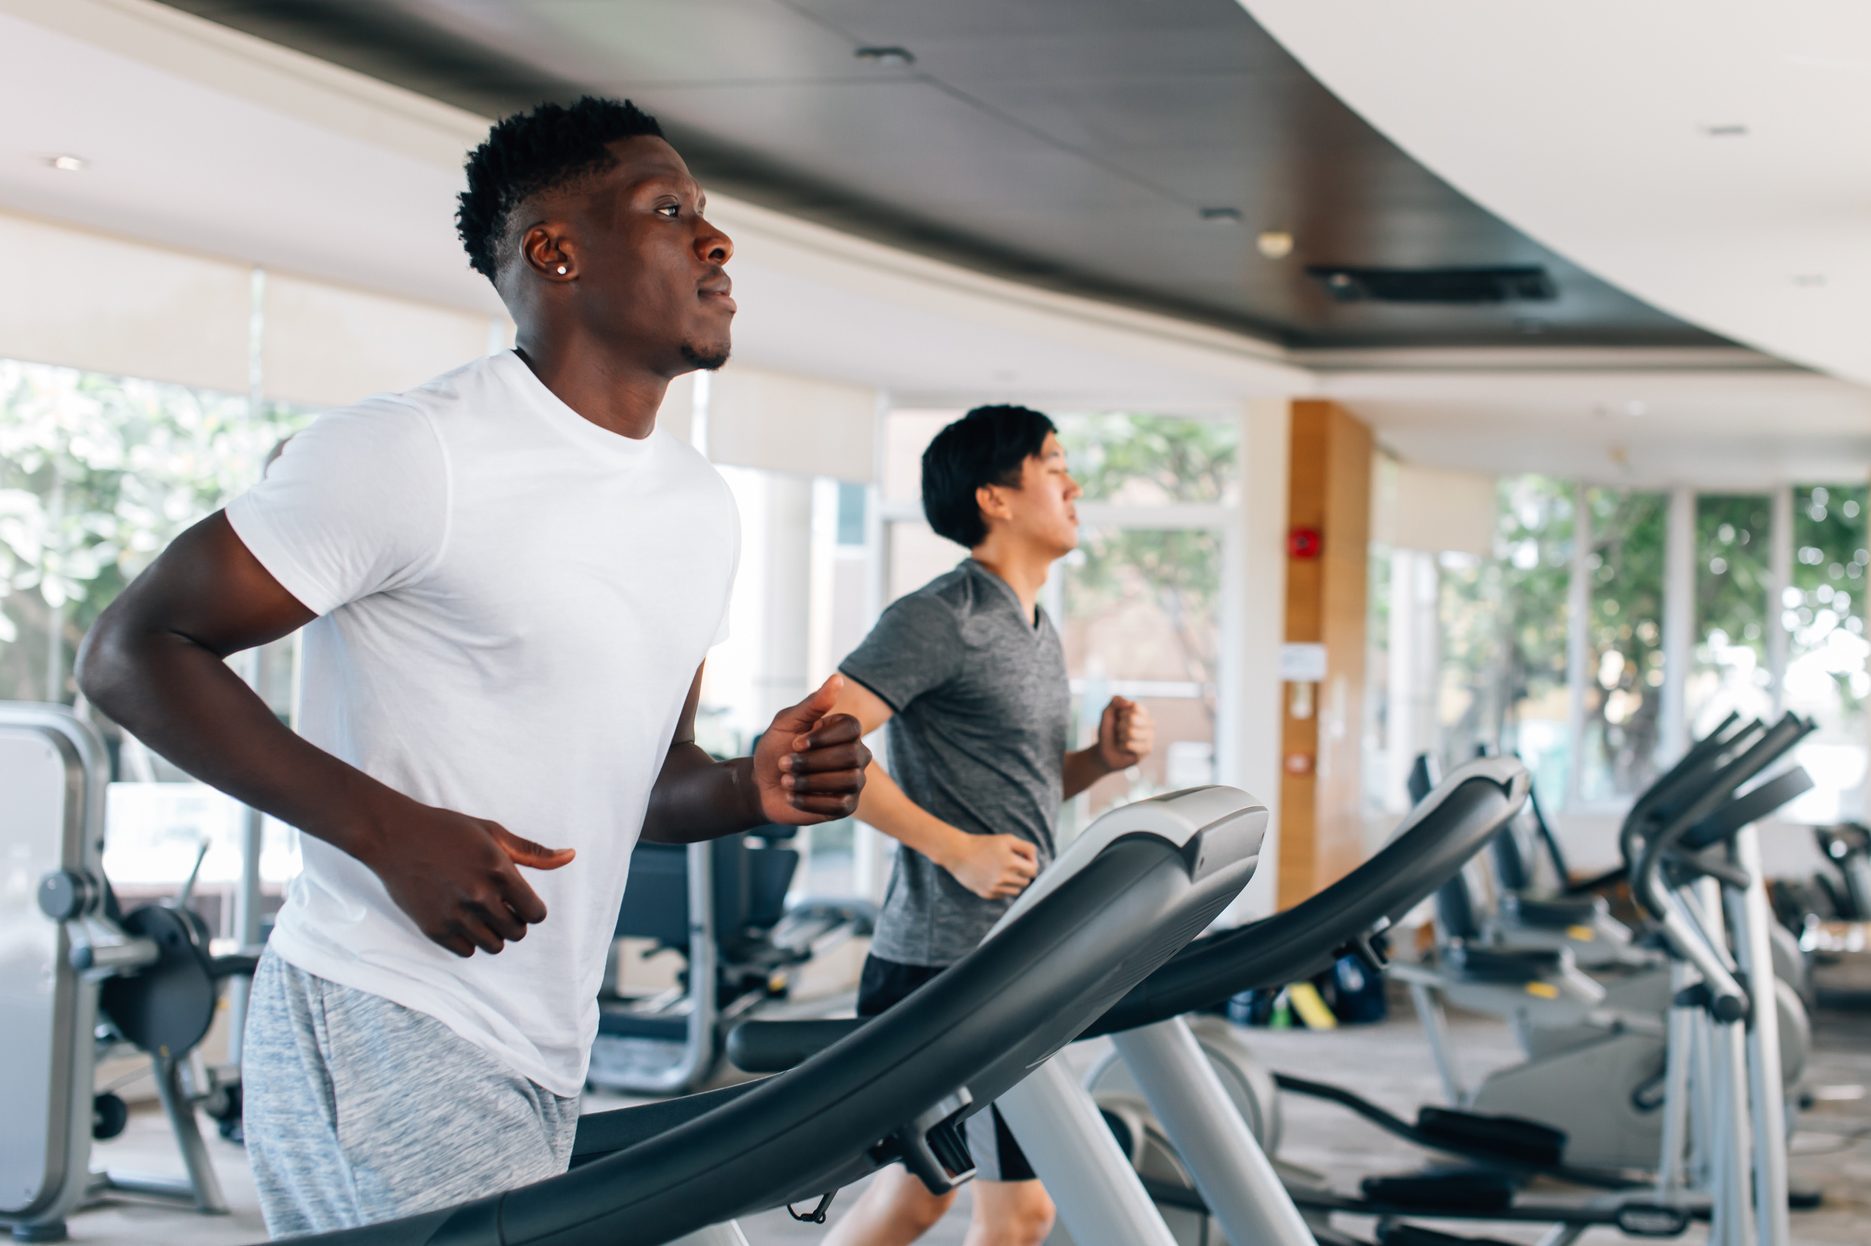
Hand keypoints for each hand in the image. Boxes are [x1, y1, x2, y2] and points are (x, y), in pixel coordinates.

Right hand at [355, 798, 573, 957]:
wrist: (394, 835)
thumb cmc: (447, 829)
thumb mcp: (492, 833)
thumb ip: (533, 852)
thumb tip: (571, 856)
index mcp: (498, 870)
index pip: (536, 914)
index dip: (532, 910)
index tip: (520, 902)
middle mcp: (479, 896)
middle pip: (517, 933)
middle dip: (514, 922)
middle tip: (500, 907)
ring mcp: (454, 914)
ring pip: (494, 945)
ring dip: (493, 933)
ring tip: (480, 913)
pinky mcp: (433, 928)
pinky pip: (467, 950)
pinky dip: (469, 940)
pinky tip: (461, 920)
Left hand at [758, 674, 870, 824]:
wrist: (761, 786)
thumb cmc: (775, 750)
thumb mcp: (786, 723)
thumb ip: (812, 704)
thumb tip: (838, 679)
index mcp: (844, 730)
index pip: (852, 728)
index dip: (823, 737)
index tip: (795, 743)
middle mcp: (856, 754)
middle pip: (851, 755)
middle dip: (812, 761)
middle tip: (784, 764)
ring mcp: (854, 781)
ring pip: (849, 780)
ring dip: (810, 782)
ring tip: (786, 782)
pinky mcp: (847, 805)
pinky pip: (839, 805)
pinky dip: (811, 801)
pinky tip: (792, 797)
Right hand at [942, 830, 1039, 899]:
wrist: (958, 853)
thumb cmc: (984, 844)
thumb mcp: (1007, 839)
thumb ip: (1027, 848)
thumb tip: (1035, 861)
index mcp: (1011, 862)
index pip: (1033, 870)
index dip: (1030, 863)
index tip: (1023, 859)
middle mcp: (1004, 877)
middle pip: (1026, 881)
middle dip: (1022, 872)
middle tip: (1011, 863)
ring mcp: (995, 888)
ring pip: (1016, 890)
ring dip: (1013, 882)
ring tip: (1002, 870)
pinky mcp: (987, 894)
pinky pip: (1004, 895)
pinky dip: (1002, 888)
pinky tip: (993, 877)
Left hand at [1097, 696, 1153, 771]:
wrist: (1105, 751)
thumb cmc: (1109, 731)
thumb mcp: (1107, 713)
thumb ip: (1116, 702)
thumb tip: (1130, 703)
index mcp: (1142, 712)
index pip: (1135, 706)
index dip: (1122, 713)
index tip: (1119, 718)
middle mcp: (1150, 723)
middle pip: (1132, 718)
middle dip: (1120, 725)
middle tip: (1119, 731)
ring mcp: (1151, 736)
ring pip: (1131, 732)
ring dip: (1120, 736)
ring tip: (1121, 739)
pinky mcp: (1148, 749)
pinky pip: (1129, 745)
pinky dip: (1121, 746)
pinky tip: (1123, 748)